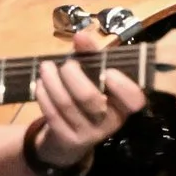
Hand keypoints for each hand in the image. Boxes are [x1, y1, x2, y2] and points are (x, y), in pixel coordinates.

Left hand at [31, 25, 144, 168]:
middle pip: (90, 99)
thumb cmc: (89, 97)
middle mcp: (110, 123)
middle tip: (65, 63)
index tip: (109, 71)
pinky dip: (44, 95)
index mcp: (123, 105)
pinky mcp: (67, 139)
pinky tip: (41, 83)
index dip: (123, 87)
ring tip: (46, 67)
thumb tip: (81, 35)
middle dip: (72, 75)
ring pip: (67, 104)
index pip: (134, 100)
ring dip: (52, 81)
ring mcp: (88, 134)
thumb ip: (91, 54)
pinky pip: (52, 114)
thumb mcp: (95, 76)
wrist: (71, 137)